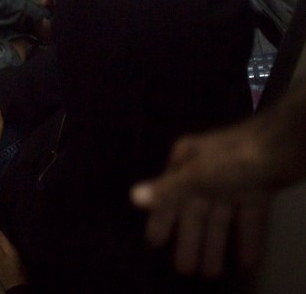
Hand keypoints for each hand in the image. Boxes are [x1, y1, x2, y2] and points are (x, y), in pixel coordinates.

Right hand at [130, 118, 275, 277]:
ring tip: (211, 273)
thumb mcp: (197, 175)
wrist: (285, 145)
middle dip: (191, 241)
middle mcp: (206, 171)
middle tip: (185, 270)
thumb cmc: (234, 159)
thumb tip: (133, 197)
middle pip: (195, 212)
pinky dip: (247, 237)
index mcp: (186, 162)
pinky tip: (246, 260)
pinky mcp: (257, 188)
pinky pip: (248, 217)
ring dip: (216, 244)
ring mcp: (233, 180)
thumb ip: (168, 190)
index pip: (169, 196)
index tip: (155, 243)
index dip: (162, 220)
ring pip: (220, 218)